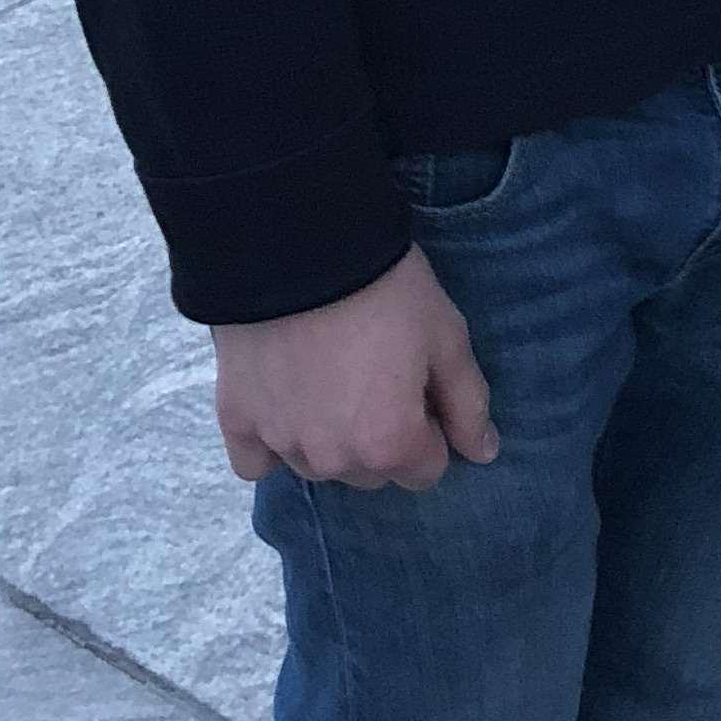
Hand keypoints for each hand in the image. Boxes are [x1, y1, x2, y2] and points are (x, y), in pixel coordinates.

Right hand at [212, 246, 498, 491]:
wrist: (299, 248)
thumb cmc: (386, 290)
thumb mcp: (446, 336)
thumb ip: (469, 403)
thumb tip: (483, 453)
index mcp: (389, 445)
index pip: (426, 470)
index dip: (430, 426)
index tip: (418, 384)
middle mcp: (334, 460)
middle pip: (372, 472)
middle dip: (382, 437)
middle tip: (376, 374)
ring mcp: (281, 443)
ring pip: (320, 466)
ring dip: (331, 438)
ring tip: (331, 375)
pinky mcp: (237, 421)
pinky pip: (256, 461)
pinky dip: (271, 443)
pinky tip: (285, 403)